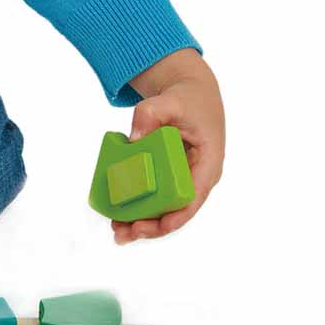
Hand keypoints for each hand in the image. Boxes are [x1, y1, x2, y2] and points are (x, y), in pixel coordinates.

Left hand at [114, 48, 224, 243]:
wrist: (192, 91)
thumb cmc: (188, 98)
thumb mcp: (171, 101)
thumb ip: (150, 113)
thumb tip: (133, 139)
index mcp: (208, 164)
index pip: (193, 199)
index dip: (174, 218)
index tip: (152, 227)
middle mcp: (198, 177)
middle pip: (177, 211)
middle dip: (151, 227)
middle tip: (123, 234)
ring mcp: (185, 178)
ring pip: (166, 208)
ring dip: (143, 222)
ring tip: (117, 232)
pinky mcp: (171, 174)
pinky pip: (157, 195)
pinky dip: (140, 206)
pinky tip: (119, 215)